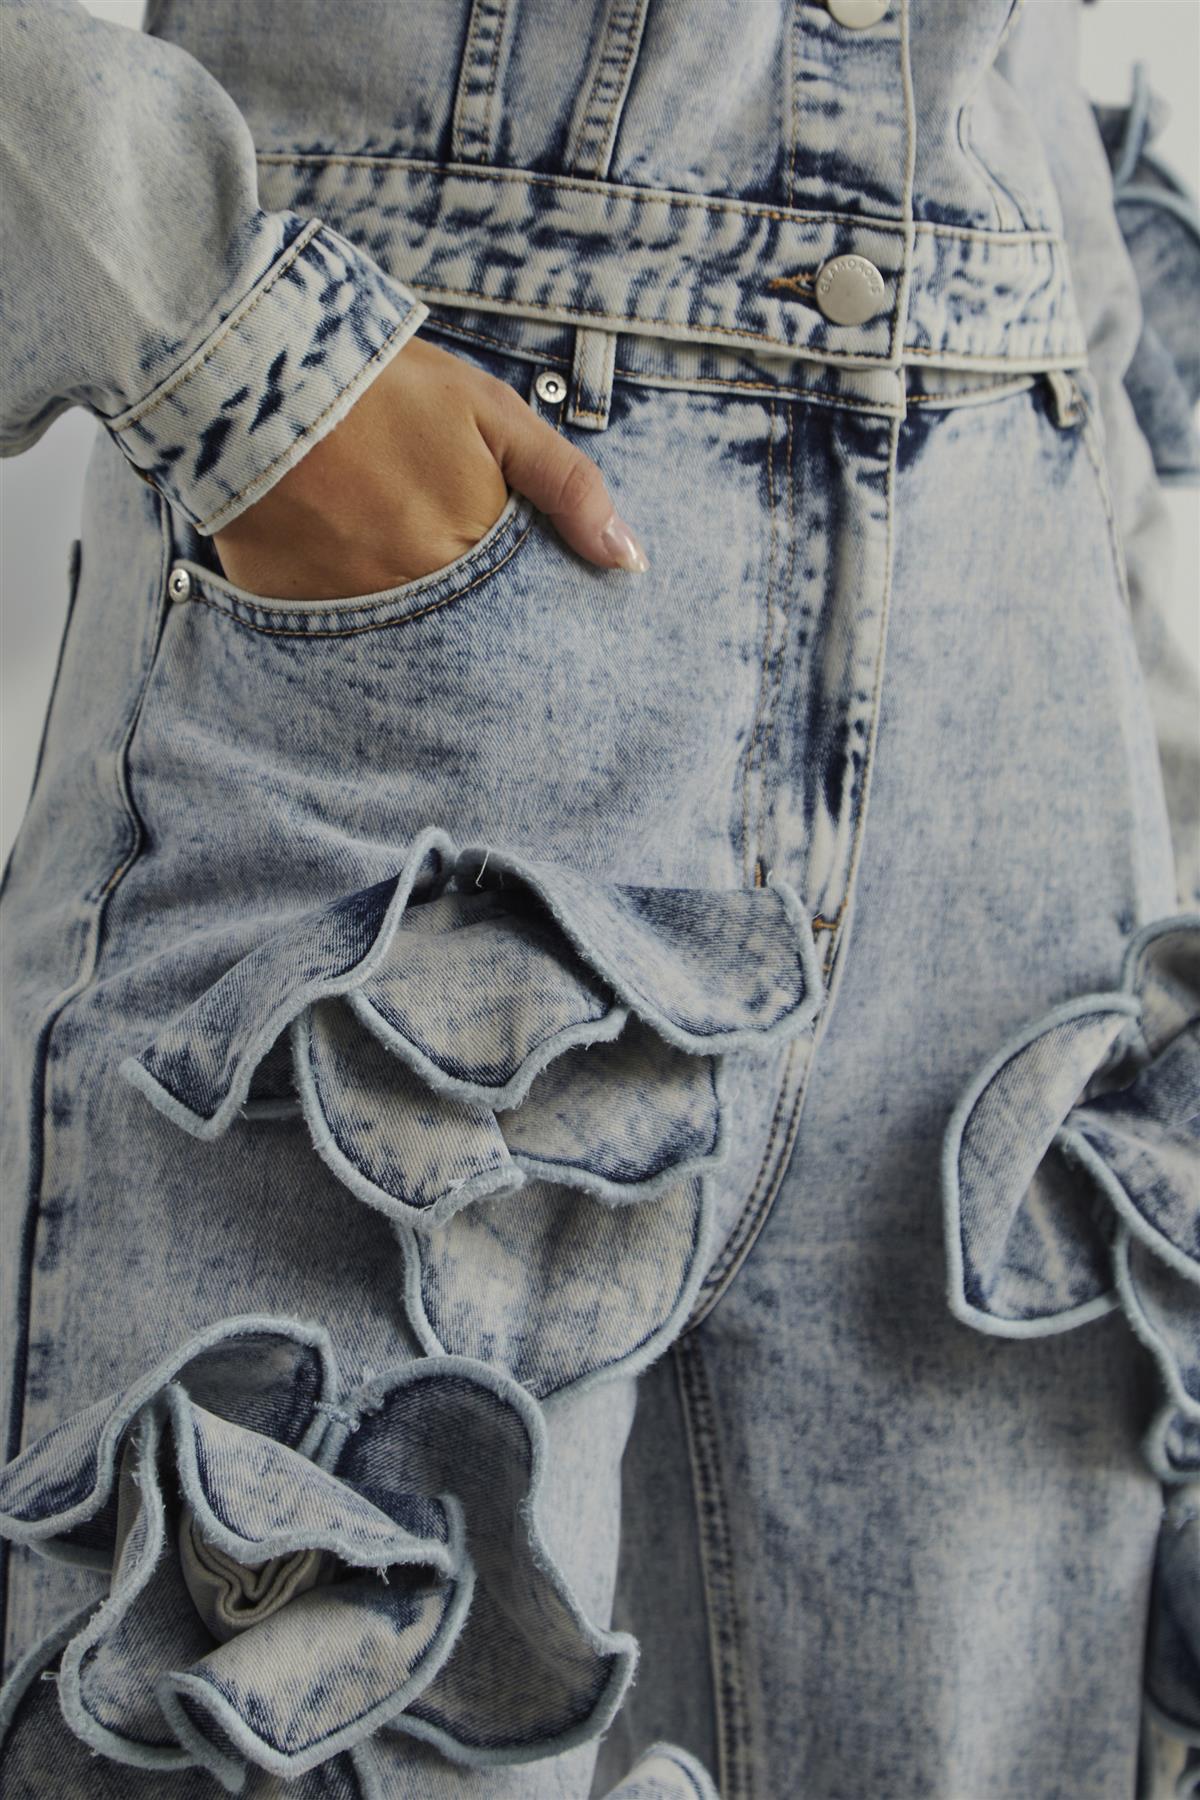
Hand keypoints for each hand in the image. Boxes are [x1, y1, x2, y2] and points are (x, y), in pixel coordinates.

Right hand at [211, 335, 647, 599]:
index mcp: (467, 553)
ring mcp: (344, 609)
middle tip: (436, 559)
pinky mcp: (284, 607)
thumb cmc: (386, 386)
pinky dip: (336, 610)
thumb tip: (628, 559)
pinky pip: (323, 631)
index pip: (514, 613)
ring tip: (386, 560)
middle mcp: (409, 595)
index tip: (508, 588)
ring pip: (394, 639)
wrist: (256, 367)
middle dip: (463, 619)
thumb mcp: (492, 415)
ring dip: (402, 616)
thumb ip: (566, 486)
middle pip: (456, 635)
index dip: (516, 602)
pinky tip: (332, 564)